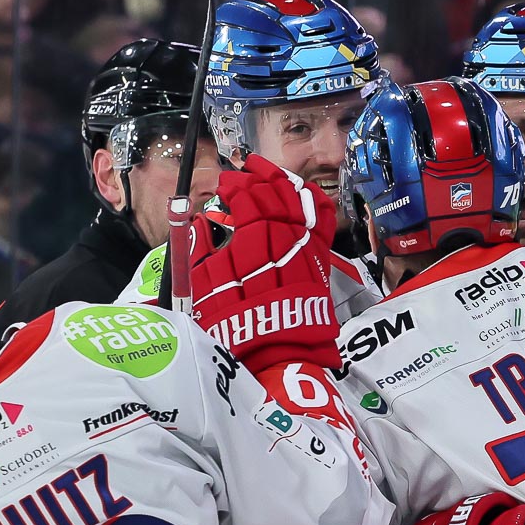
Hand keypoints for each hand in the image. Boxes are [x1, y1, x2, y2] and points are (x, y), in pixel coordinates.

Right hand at [190, 155, 339, 373]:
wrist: (278, 356)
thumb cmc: (236, 326)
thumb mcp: (204, 290)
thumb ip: (200, 249)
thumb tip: (201, 222)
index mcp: (253, 241)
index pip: (247, 198)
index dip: (236, 185)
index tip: (224, 183)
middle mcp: (284, 237)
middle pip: (274, 194)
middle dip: (257, 175)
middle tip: (244, 168)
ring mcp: (307, 246)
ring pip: (300, 200)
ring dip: (284, 181)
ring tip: (270, 172)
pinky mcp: (322, 259)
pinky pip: (323, 220)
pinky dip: (314, 200)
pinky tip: (303, 192)